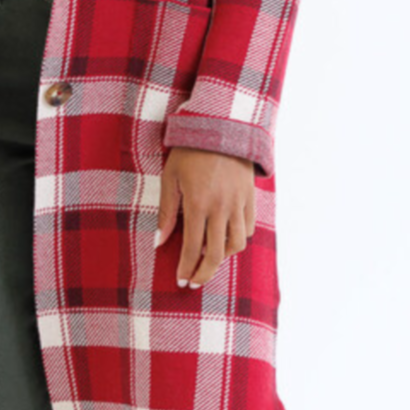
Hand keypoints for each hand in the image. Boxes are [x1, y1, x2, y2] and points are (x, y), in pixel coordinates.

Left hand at [153, 146, 256, 286]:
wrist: (221, 126)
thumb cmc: (189, 151)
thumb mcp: (170, 178)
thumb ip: (166, 212)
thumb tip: (159, 241)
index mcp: (198, 204)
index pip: (192, 247)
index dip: (186, 268)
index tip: (181, 281)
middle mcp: (221, 208)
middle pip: (215, 253)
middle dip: (204, 273)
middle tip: (194, 283)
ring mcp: (238, 203)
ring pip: (236, 244)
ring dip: (222, 258)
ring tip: (209, 260)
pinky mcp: (250, 198)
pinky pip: (248, 228)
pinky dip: (238, 239)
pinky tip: (226, 240)